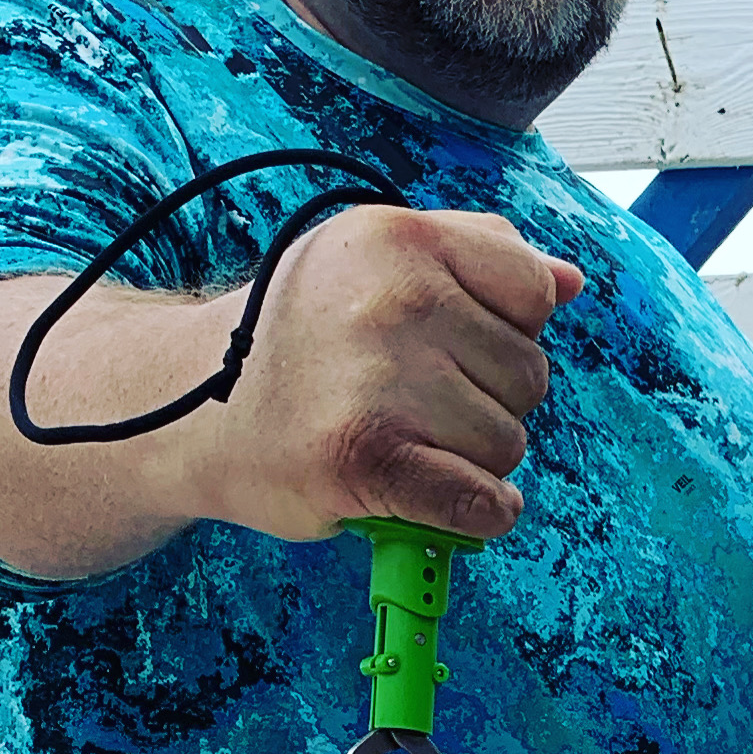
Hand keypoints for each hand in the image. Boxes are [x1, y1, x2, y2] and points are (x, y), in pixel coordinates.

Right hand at [216, 205, 584, 545]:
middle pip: (529, 376)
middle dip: (484, 399)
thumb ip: (476, 258)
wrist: (184, 406)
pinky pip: (482, 503)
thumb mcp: (374, 263)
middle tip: (407, 398)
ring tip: (398, 437)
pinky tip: (437, 496)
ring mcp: (380, 380)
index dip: (507, 328)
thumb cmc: (298, 339)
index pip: (533, 290)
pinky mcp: (367, 459)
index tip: (448, 342)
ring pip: (508, 443)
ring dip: (467, 458)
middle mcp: (393, 300)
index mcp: (400, 239)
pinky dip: (474, 514)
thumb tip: (568, 281)